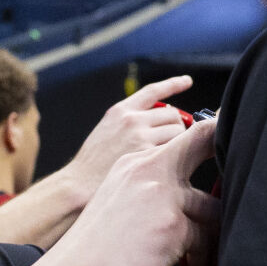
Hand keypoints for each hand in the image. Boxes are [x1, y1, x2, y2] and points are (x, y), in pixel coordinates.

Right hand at [42, 119, 219, 265]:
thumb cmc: (98, 248)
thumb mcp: (121, 200)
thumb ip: (152, 188)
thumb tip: (191, 197)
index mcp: (135, 162)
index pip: (184, 135)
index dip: (213, 131)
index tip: (229, 134)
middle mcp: (149, 170)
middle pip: (205, 142)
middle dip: (231, 154)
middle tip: (247, 174)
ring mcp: (162, 195)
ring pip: (214, 206)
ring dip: (213, 233)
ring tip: (203, 254)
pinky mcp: (173, 225)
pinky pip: (206, 239)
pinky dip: (202, 258)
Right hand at [61, 76, 194, 202]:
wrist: (79, 185)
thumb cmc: (93, 163)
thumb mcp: (107, 130)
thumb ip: (130, 121)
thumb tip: (158, 121)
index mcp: (120, 111)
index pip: (153, 91)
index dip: (173, 84)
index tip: (187, 81)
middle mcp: (132, 120)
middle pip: (173, 114)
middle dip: (177, 126)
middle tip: (173, 141)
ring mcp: (141, 137)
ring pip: (178, 132)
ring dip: (179, 142)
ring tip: (167, 156)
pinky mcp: (148, 156)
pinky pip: (175, 151)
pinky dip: (175, 157)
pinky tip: (166, 167)